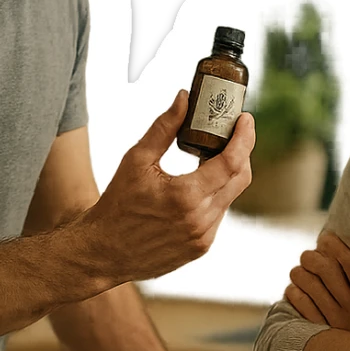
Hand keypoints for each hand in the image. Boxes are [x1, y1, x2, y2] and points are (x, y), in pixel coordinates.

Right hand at [74, 94, 254, 291]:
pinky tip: (199, 186)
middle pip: (240, 179)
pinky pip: (218, 215)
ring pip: (230, 198)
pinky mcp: (200, 248)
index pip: (231, 162)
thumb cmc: (116, 205)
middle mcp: (200, 219)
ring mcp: (202, 237)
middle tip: (233, 134)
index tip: (246, 120)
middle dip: (242, 152)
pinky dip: (214, 196)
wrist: (103, 252)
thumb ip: (164, 128)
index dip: (244, 138)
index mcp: (186, 196)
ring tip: (212, 157)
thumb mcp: (136, 161)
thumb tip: (184, 99)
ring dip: (226, 175)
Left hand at [284, 230, 349, 334]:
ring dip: (298, 273)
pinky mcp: (320, 334)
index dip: (336, 246)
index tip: (326, 239)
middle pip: (326, 270)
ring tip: (298, 272)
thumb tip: (331, 246)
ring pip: (309, 285)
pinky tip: (294, 290)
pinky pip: (301, 304)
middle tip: (307, 257)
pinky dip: (293, 292)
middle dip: (311, 257)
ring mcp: (336, 323)